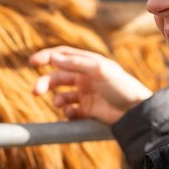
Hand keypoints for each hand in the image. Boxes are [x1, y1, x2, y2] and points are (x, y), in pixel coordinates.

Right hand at [30, 45, 152, 124]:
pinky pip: (70, 111)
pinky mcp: (87, 110)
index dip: (46, 56)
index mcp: (87, 63)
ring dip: (56, 99)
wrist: (135, 111)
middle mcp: (84, 77)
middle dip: (45, 83)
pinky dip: (66, 112)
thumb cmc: (121, 86)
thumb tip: (53, 57)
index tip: (32, 62)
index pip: (62, 56)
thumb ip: (76, 63)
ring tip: (61, 104)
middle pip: (57, 77)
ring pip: (61, 95)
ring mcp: (85, 94)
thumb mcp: (100, 70)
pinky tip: (72, 113)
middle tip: (35, 91)